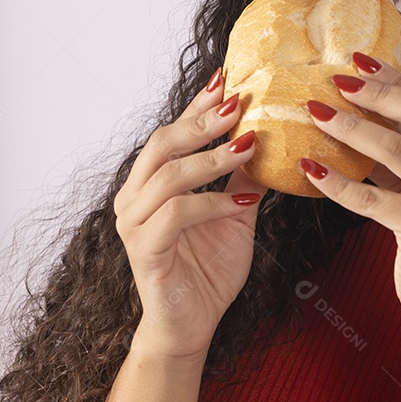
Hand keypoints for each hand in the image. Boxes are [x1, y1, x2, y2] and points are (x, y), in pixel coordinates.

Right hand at [113, 69, 268, 361]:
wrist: (193, 324)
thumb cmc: (209, 267)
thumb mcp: (236, 212)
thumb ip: (241, 176)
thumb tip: (266, 134)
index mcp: (152, 182)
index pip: (174, 132)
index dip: (198, 103)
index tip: (227, 77)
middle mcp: (134, 197)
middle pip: (162, 144)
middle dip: (202, 120)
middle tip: (238, 103)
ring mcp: (134, 223)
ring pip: (168, 175)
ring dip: (211, 158)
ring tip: (247, 145)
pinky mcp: (145, 250)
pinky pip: (177, 214)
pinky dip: (213, 203)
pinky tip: (244, 202)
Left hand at [300, 52, 400, 330]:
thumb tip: (364, 118)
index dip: (394, 80)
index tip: (359, 62)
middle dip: (377, 91)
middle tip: (336, 78)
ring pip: (393, 149)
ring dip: (350, 128)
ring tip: (316, 114)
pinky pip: (370, 197)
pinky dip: (336, 182)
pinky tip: (311, 170)